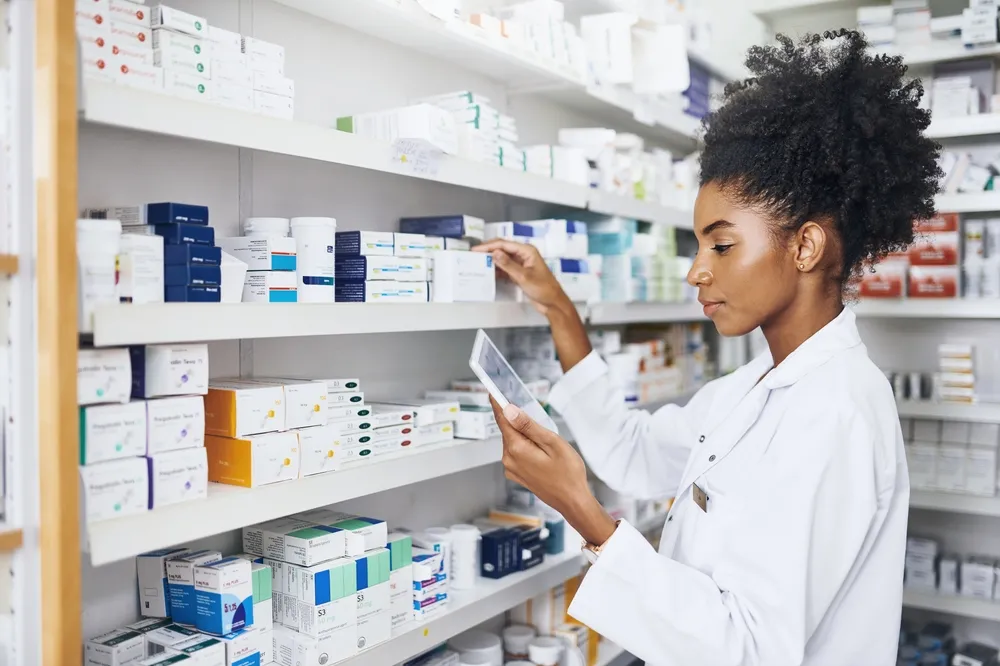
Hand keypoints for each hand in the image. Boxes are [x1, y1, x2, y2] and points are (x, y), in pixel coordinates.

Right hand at [474, 240, 570, 314]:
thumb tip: (494, 253)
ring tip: (478, 263)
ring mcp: (522, 264)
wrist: (552, 303)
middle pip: (503, 249)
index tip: (476, 249)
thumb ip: (508, 264)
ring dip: (492, 261)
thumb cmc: (544, 289)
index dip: (488, 246)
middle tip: (474, 255)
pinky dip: (497, 270)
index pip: (504, 244)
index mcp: (527, 251)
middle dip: (488, 251)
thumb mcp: (524, 276)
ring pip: (503, 259)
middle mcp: (524, 255)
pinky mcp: (520, 273)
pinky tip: (489, 272)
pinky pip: (506, 268)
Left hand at [490, 397, 616, 545]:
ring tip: (544, 437)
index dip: (497, 403)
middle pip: (508, 429)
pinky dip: (524, 445)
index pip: (502, 419)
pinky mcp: (517, 474)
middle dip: (516, 419)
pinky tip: (540, 449)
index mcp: (517, 449)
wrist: (573, 501)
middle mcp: (509, 459)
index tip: (492, 390)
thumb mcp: (553, 443)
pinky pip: (516, 452)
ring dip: (523, 433)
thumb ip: (529, 426)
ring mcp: (512, 468)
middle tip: (533, 412)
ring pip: (512, 441)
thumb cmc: (568, 474)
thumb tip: (510, 411)